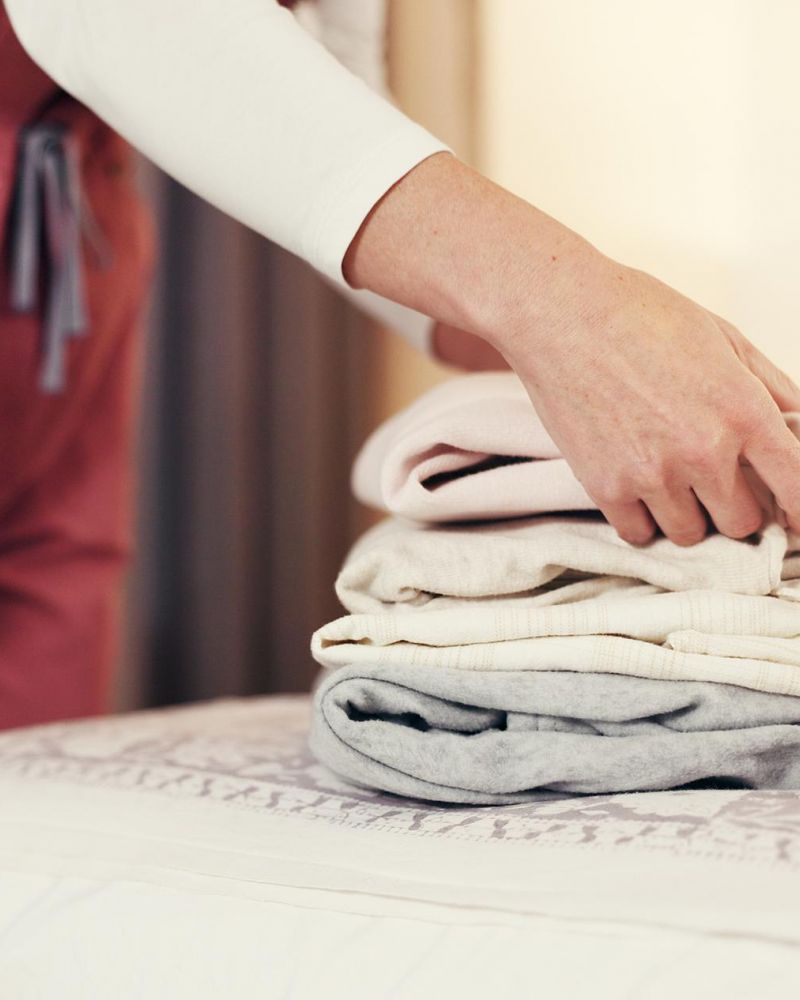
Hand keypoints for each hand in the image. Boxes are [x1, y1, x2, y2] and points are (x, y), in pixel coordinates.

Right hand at [342, 153, 799, 544]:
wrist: (561, 314)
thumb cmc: (640, 315)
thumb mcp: (724, 338)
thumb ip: (771, 389)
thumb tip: (796, 429)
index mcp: (742, 411)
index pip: (796, 488)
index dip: (798, 512)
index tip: (793, 521)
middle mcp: (702, 451)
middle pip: (742, 523)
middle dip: (734, 507)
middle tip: (715, 483)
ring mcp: (651, 474)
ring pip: (690, 534)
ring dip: (688, 515)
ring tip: (671, 480)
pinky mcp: (605, 487)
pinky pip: (638, 534)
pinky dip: (643, 518)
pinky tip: (638, 486)